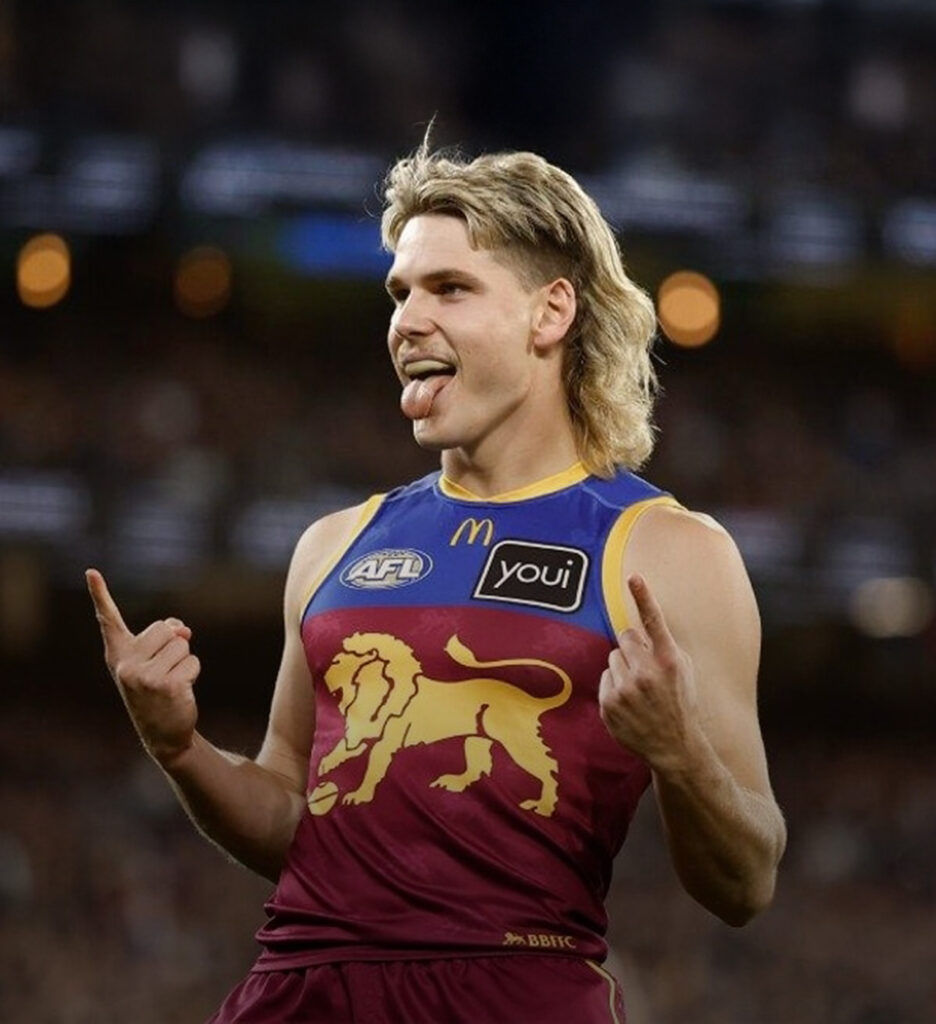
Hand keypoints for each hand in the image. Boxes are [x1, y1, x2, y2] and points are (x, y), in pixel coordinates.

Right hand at [86, 568, 199, 766]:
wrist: (163, 734)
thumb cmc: (157, 691)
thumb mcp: (154, 662)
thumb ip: (165, 637)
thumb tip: (182, 628)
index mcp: (118, 655)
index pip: (109, 620)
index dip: (99, 594)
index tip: (91, 571)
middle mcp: (125, 665)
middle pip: (165, 629)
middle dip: (174, 646)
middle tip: (164, 671)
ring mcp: (144, 677)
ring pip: (182, 645)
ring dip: (184, 661)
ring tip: (171, 682)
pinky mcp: (166, 686)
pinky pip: (193, 661)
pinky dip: (193, 673)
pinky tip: (180, 692)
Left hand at [599, 574, 699, 772]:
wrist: (674, 746)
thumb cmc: (679, 702)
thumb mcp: (683, 670)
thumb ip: (663, 647)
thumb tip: (638, 628)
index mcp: (669, 661)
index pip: (654, 621)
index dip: (644, 596)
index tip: (634, 577)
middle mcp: (646, 673)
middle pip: (625, 637)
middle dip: (633, 649)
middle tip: (645, 669)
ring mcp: (626, 690)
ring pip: (613, 657)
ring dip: (623, 668)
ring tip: (639, 690)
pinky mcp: (609, 704)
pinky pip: (605, 677)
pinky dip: (614, 685)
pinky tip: (629, 702)